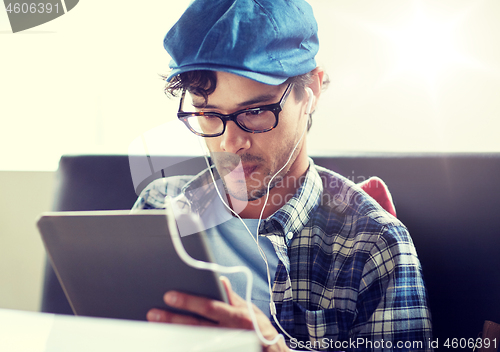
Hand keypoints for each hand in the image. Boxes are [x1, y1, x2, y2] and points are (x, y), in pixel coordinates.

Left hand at [147, 276, 288, 351]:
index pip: (209, 306)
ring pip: (193, 339)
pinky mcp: (219, 351)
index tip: (170, 295)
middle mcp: (229, 332)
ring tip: (156, 325)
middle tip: (154, 312)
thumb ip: (232, 297)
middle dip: (173, 319)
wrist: (270, 351)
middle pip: (195, 325)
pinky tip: (170, 340)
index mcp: (237, 317)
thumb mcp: (249, 309)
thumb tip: (220, 280)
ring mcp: (223, 345)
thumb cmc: (259, 329)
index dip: (189, 301)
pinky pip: (199, 348)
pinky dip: (184, 344)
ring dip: (173, 333)